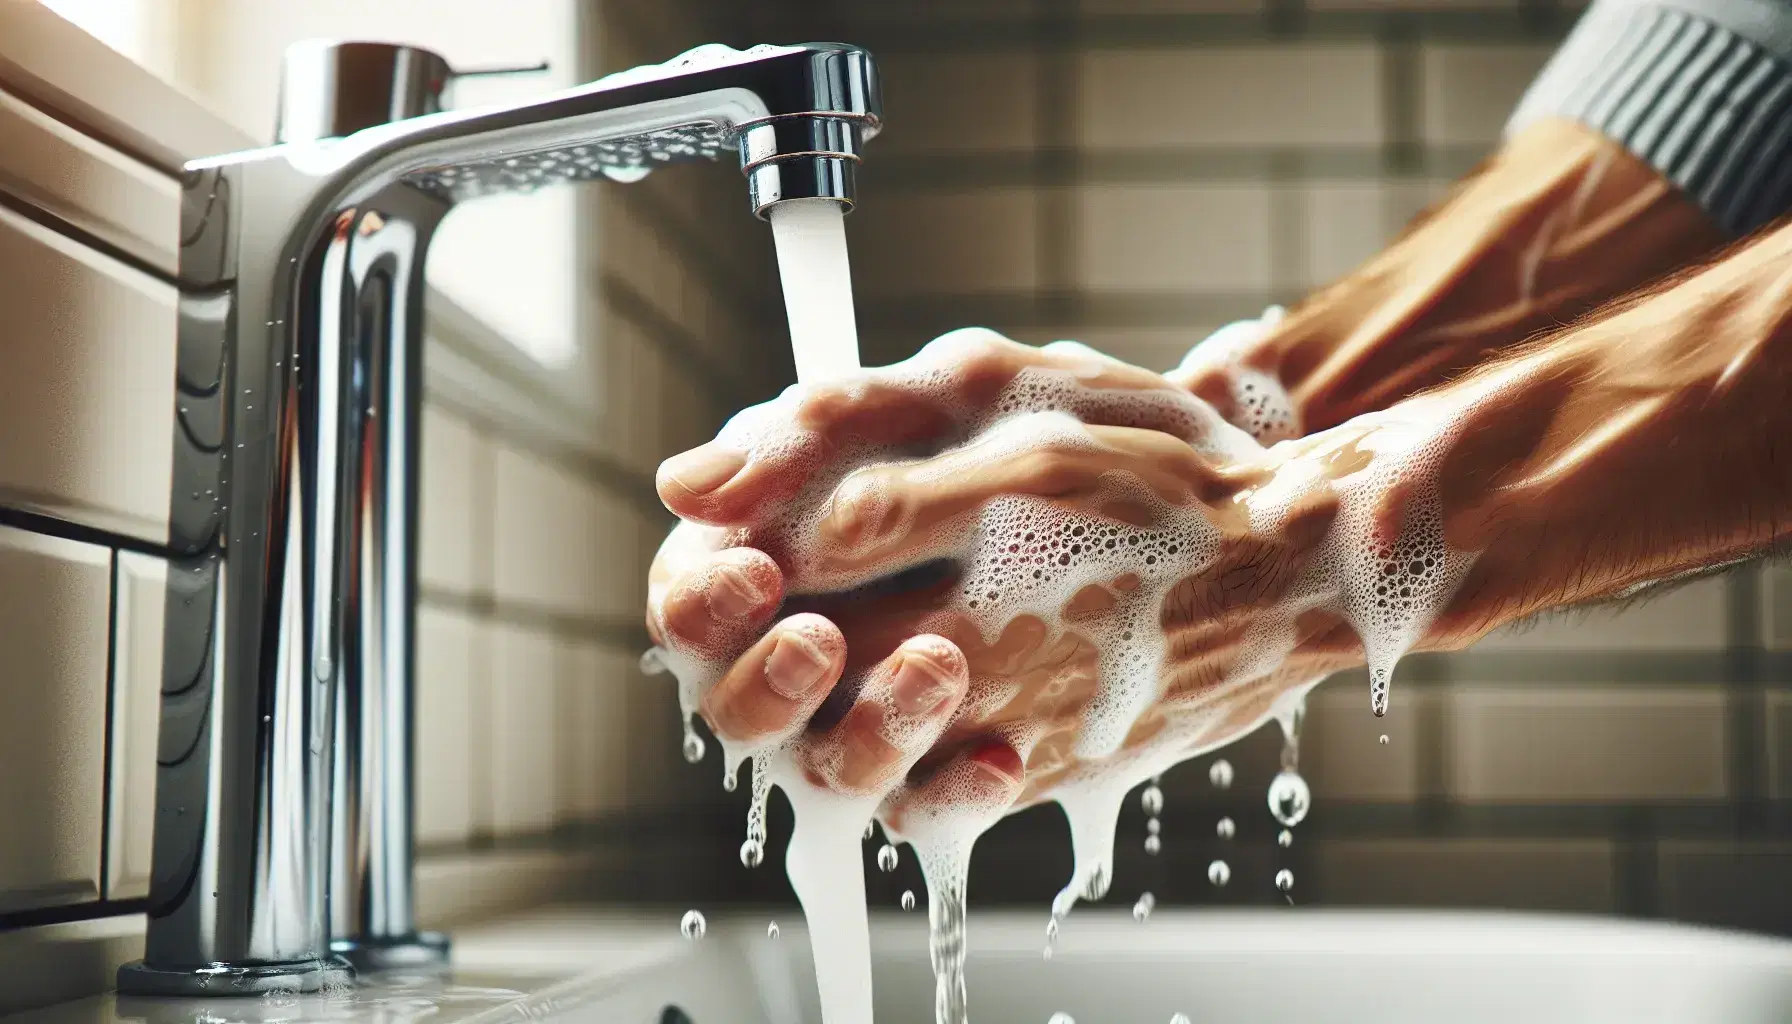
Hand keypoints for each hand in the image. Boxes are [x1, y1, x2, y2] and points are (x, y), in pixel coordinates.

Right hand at [645, 329, 1375, 828]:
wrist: (1268, 534)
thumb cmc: (1125, 442)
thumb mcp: (984, 396)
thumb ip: (840, 430)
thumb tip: (694, 486)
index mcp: (826, 528)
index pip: (701, 581)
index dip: (698, 590)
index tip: (744, 569)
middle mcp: (853, 624)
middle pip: (733, 691)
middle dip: (755, 674)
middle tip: (812, 637)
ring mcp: (914, 700)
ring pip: (823, 763)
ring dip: (862, 727)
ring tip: (938, 664)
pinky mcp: (980, 757)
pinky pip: (925, 810)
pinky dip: (955, 791)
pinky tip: (1002, 754)